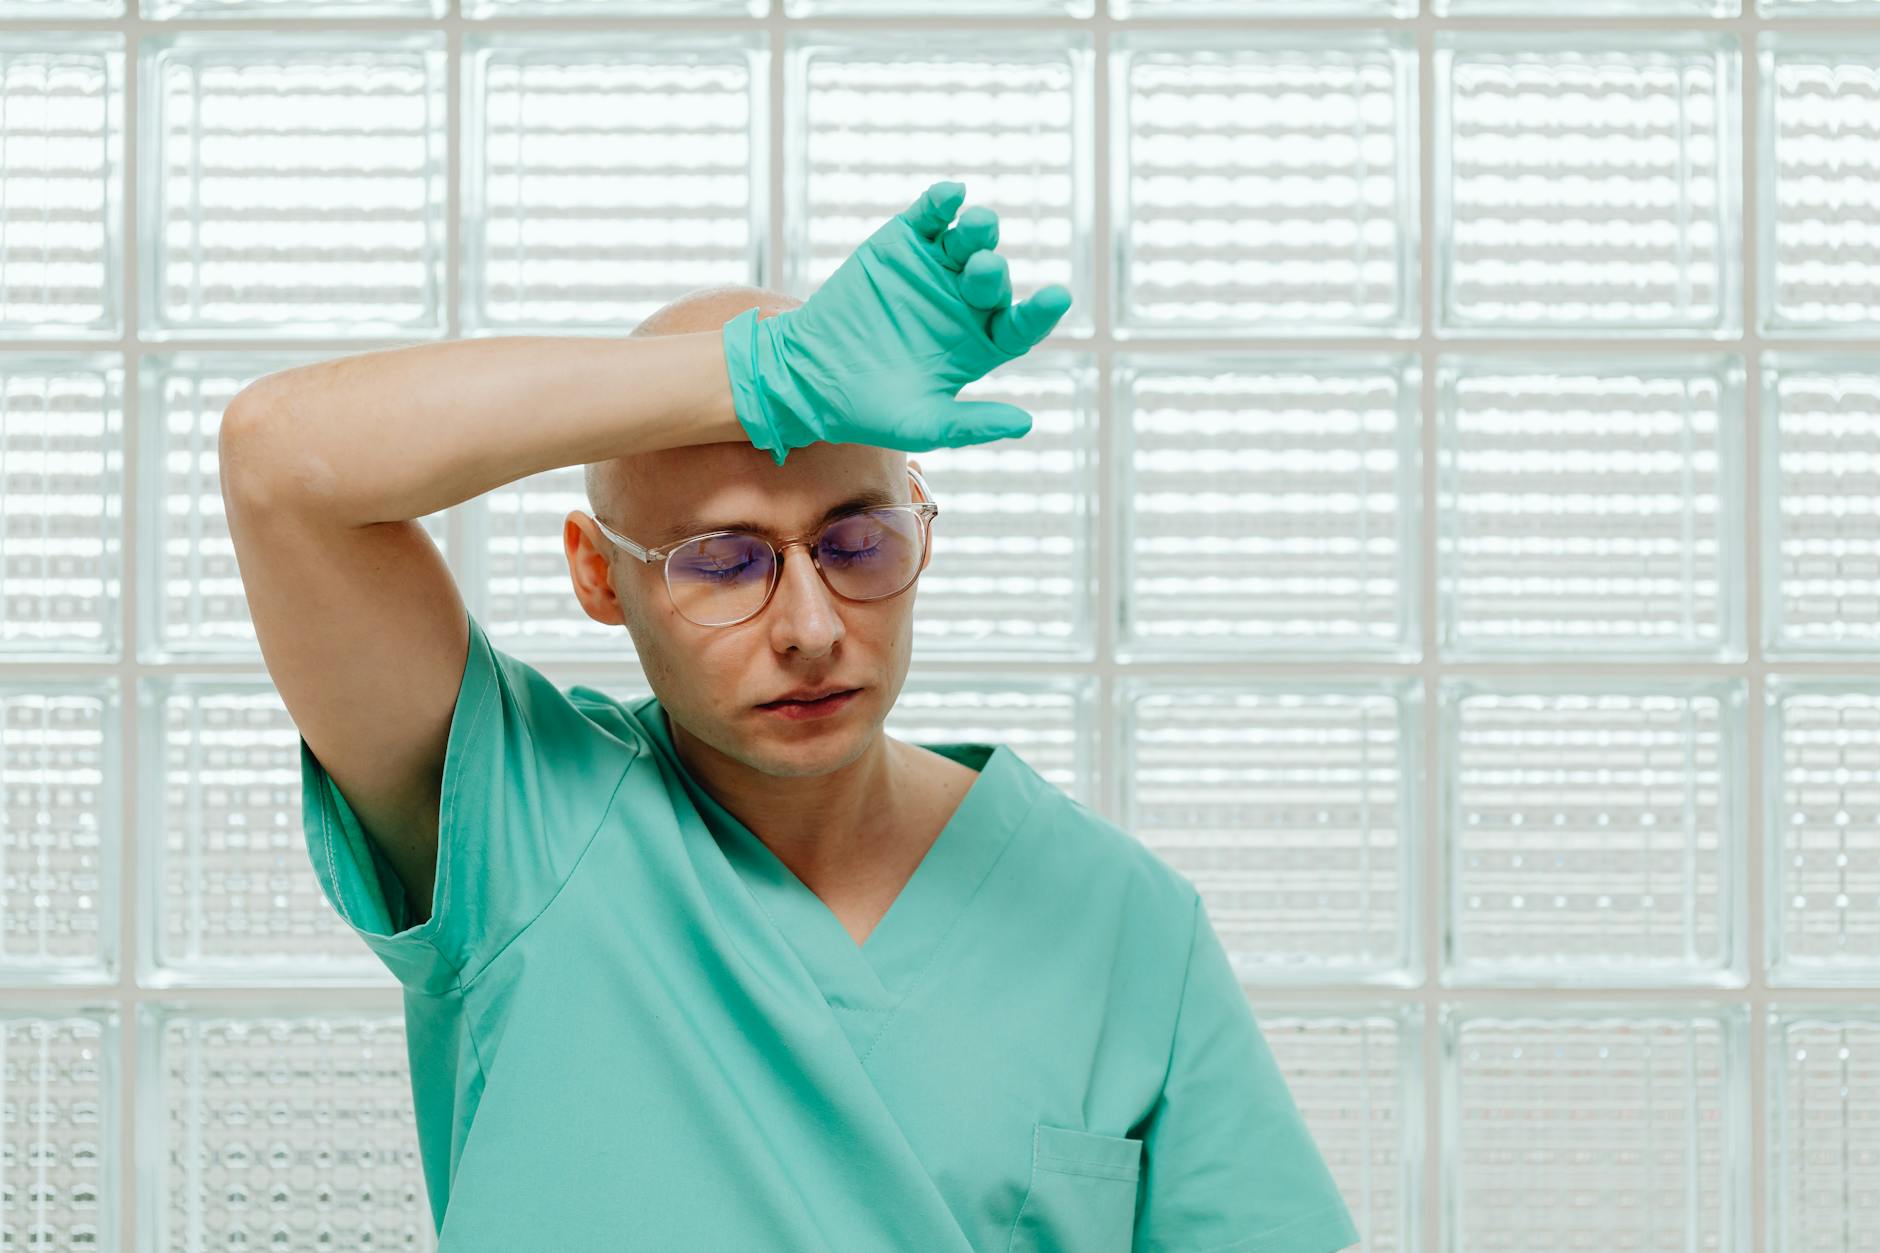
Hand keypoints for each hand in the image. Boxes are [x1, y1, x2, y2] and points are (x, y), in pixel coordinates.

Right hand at [722, 180, 1071, 464]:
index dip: (1039, 312)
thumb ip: (971, 423)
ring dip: (978, 230)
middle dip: (991, 273)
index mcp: (980, 343)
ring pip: (968, 241)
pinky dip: (942, 202)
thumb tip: (1026, 423)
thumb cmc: (871, 409)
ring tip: (977, 226)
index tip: (1057, 297)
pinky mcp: (902, 243)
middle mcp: (965, 303)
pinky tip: (952, 195)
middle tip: (982, 270)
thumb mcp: (923, 424)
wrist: (811, 375)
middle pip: (992, 279)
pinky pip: (929, 217)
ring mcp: (935, 269)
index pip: (1021, 324)